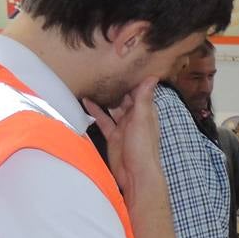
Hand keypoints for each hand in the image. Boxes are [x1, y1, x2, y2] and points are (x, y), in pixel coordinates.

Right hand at [83, 77, 161, 199]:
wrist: (135, 174)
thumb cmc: (142, 148)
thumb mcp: (142, 119)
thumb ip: (143, 99)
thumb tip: (153, 77)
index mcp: (146, 113)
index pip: (140, 92)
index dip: (133, 79)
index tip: (124, 62)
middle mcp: (135, 118)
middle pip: (125, 98)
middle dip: (117, 86)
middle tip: (104, 68)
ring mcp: (123, 127)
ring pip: (113, 108)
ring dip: (105, 98)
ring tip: (93, 82)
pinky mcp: (113, 136)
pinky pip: (103, 120)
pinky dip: (95, 111)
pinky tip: (86, 101)